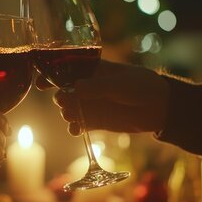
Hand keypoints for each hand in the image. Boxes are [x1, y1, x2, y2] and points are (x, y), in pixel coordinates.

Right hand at [39, 60, 168, 135]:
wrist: (160, 107)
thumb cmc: (142, 86)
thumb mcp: (120, 83)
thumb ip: (97, 87)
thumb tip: (73, 89)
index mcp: (92, 70)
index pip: (65, 70)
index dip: (50, 75)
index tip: (41, 83)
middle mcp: (88, 87)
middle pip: (63, 92)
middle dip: (60, 98)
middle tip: (64, 102)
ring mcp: (92, 105)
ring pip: (69, 110)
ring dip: (67, 113)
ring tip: (73, 116)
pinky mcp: (97, 121)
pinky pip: (79, 125)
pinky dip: (74, 128)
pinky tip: (76, 131)